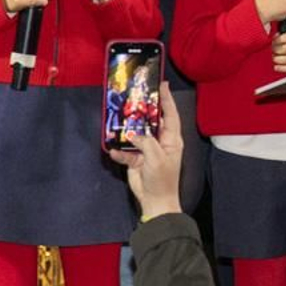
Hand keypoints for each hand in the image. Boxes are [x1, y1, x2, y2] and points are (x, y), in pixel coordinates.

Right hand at [106, 82, 182, 218]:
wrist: (154, 201)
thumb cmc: (162, 179)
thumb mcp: (157, 157)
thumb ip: (146, 142)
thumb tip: (134, 134)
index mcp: (172, 140)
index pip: (170, 115)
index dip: (167, 100)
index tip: (163, 85)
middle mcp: (160, 142)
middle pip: (151, 121)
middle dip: (143, 110)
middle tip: (134, 96)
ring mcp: (147, 150)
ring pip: (135, 134)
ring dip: (127, 129)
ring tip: (119, 119)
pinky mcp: (135, 159)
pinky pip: (124, 151)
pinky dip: (118, 151)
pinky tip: (113, 150)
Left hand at [272, 30, 285, 73]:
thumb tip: (275, 37)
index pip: (284, 38)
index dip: (276, 39)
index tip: (275, 40)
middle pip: (283, 49)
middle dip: (275, 49)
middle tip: (274, 49)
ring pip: (284, 59)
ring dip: (276, 58)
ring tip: (276, 57)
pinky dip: (280, 68)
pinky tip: (277, 66)